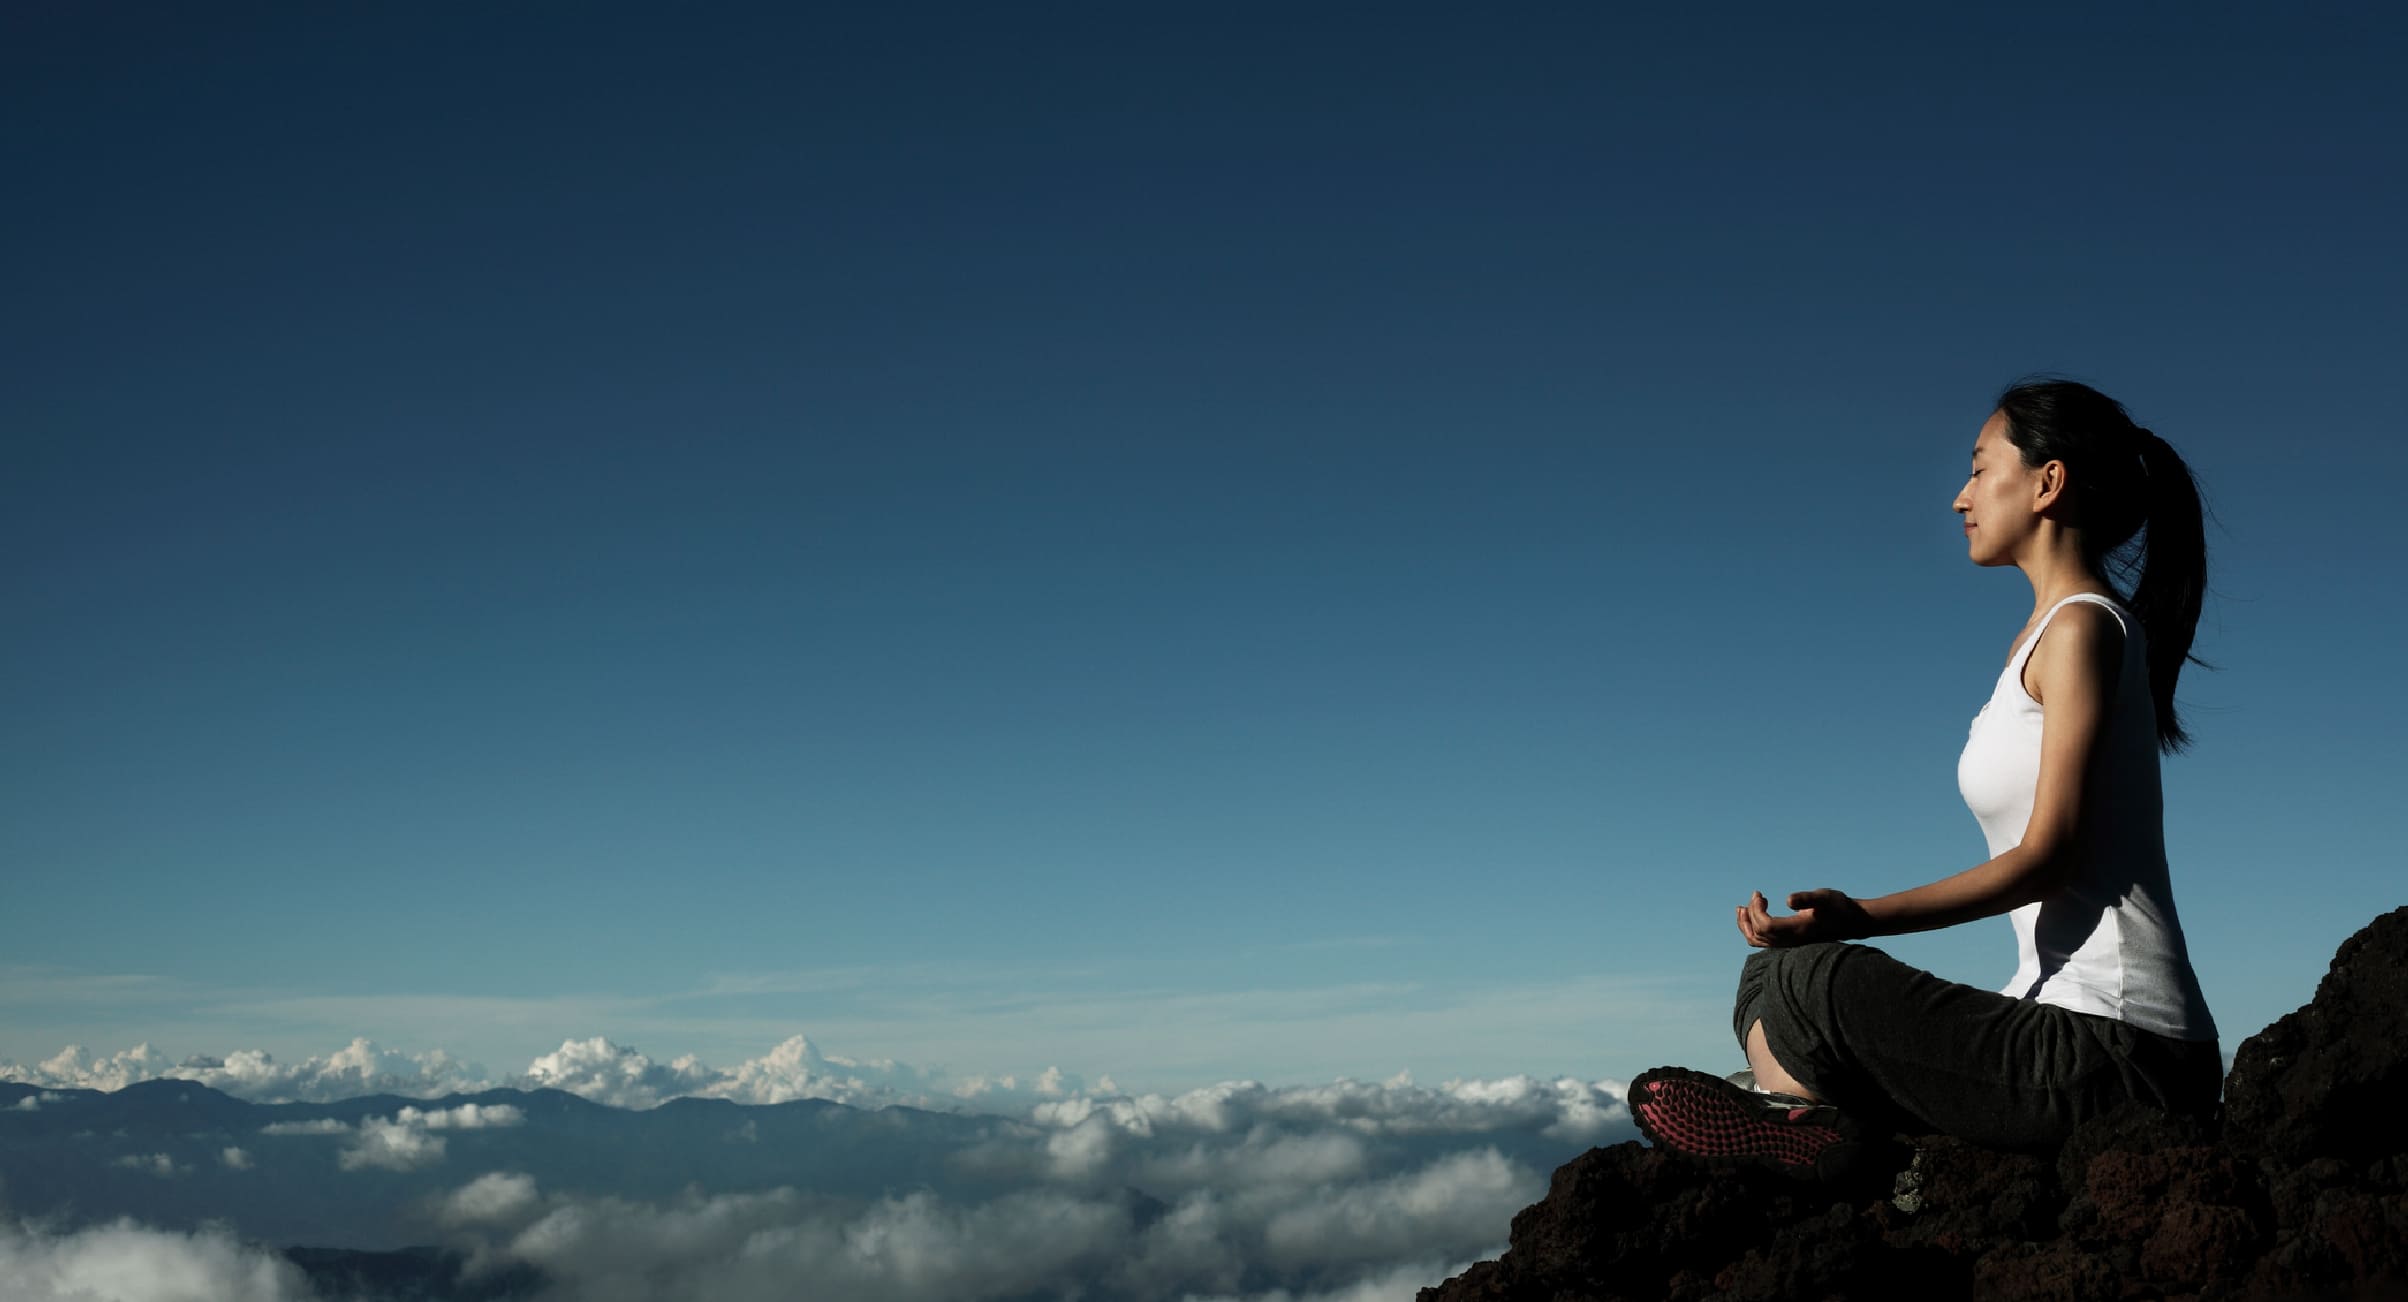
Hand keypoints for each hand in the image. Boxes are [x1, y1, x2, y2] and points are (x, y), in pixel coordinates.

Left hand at [1735, 888, 1870, 947]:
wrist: (1852, 921)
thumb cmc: (1839, 906)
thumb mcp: (1825, 897)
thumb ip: (1807, 898)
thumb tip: (1788, 900)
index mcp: (1797, 930)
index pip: (1766, 925)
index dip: (1757, 910)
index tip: (1760, 893)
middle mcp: (1791, 941)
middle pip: (1758, 933)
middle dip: (1750, 913)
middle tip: (1756, 895)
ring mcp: (1790, 944)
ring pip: (1758, 941)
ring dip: (1746, 924)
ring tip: (1741, 908)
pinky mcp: (1790, 942)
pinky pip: (1764, 941)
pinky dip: (1754, 929)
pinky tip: (1754, 915)